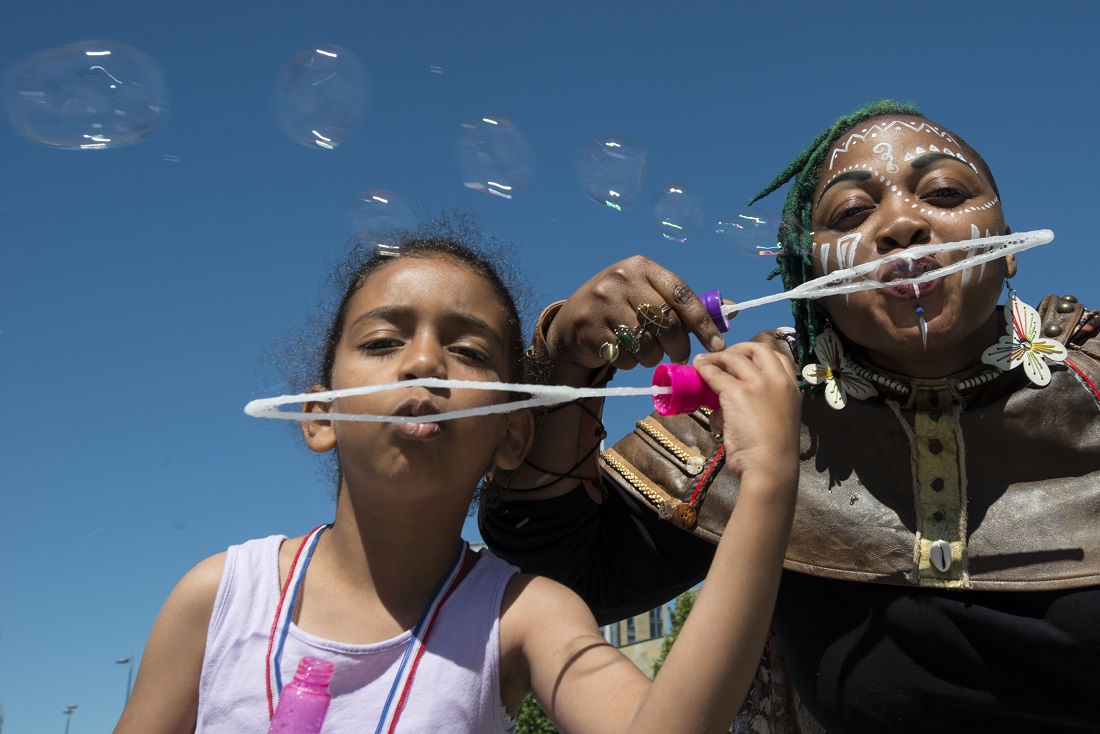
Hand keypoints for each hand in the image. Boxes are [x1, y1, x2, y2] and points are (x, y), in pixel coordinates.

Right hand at [544, 256, 727, 382]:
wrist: (575, 317)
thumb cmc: (624, 306)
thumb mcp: (652, 295)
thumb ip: (688, 304)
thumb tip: (731, 310)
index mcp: (642, 267)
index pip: (682, 294)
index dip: (703, 323)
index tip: (718, 345)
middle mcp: (621, 279)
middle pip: (666, 322)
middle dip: (679, 346)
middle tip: (681, 357)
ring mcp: (602, 302)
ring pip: (645, 343)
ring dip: (653, 357)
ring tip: (648, 353)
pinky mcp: (588, 326)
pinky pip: (624, 355)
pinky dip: (631, 363)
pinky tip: (626, 355)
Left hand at [692, 343, 800, 486]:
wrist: (771, 466)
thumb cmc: (773, 453)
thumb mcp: (775, 420)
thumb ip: (758, 407)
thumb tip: (721, 408)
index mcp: (792, 389)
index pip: (780, 358)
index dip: (760, 355)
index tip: (746, 359)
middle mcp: (778, 381)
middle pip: (758, 349)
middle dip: (740, 348)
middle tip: (725, 357)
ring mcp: (758, 384)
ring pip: (734, 358)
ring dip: (718, 358)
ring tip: (706, 362)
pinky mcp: (737, 392)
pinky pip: (715, 374)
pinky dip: (705, 368)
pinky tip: (697, 368)